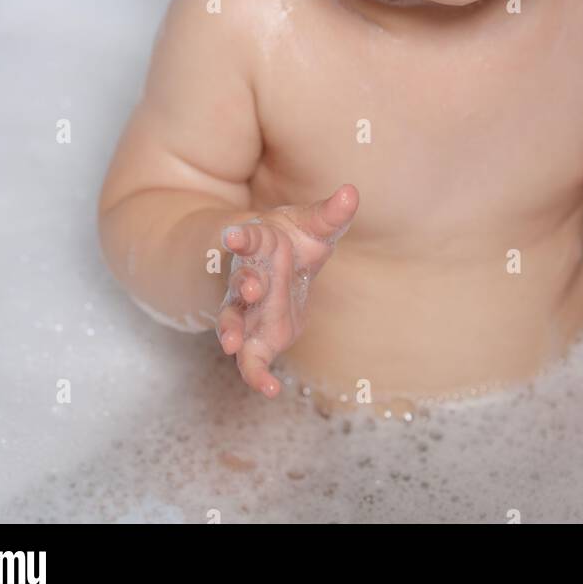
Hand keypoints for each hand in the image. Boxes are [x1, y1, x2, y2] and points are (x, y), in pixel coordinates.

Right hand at [215, 183, 358, 397]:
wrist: (273, 263)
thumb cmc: (291, 240)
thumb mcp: (312, 224)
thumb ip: (330, 213)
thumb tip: (352, 192)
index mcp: (259, 244)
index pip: (248, 238)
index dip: (241, 237)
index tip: (233, 236)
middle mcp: (247, 276)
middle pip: (239, 280)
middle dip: (243, 284)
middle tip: (250, 287)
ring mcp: (246, 309)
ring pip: (232, 321)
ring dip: (231, 330)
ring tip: (230, 345)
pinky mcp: (255, 336)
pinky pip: (251, 359)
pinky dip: (256, 374)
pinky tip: (270, 391)